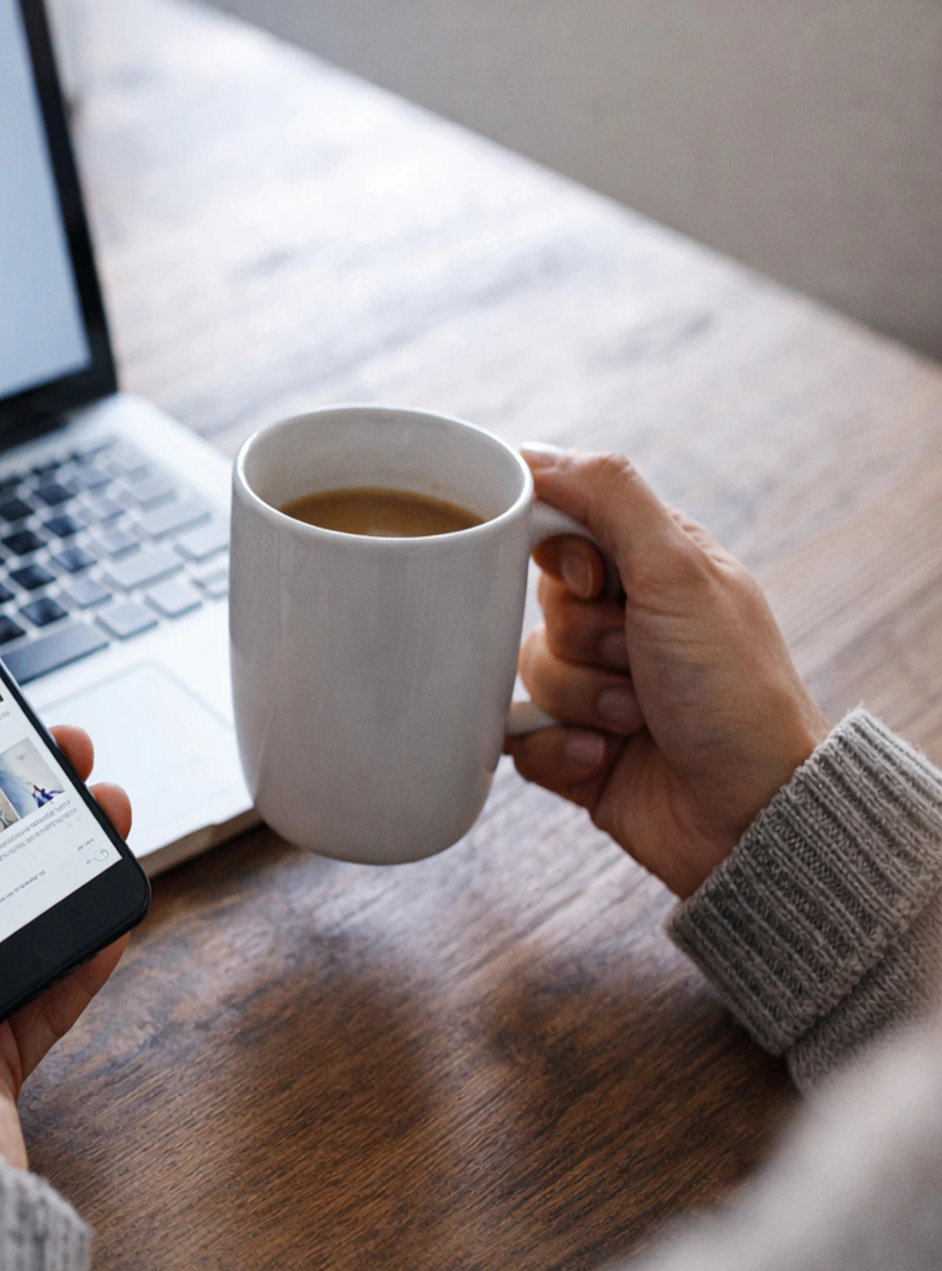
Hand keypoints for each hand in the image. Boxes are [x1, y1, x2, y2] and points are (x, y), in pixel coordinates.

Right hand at [507, 447, 827, 897]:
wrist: (752, 815)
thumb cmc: (735, 692)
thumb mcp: (680, 573)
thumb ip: (610, 499)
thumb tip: (534, 455)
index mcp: (654, 567)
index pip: (563, 523)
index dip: (557, 550)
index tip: (592, 580)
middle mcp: (625, 622)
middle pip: (536, 601)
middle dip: (579, 638)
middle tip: (635, 658)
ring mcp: (596, 687)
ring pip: (524, 669)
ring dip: (577, 698)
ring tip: (634, 720)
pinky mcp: (572, 747)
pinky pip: (518, 734)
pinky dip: (558, 749)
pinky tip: (606, 758)